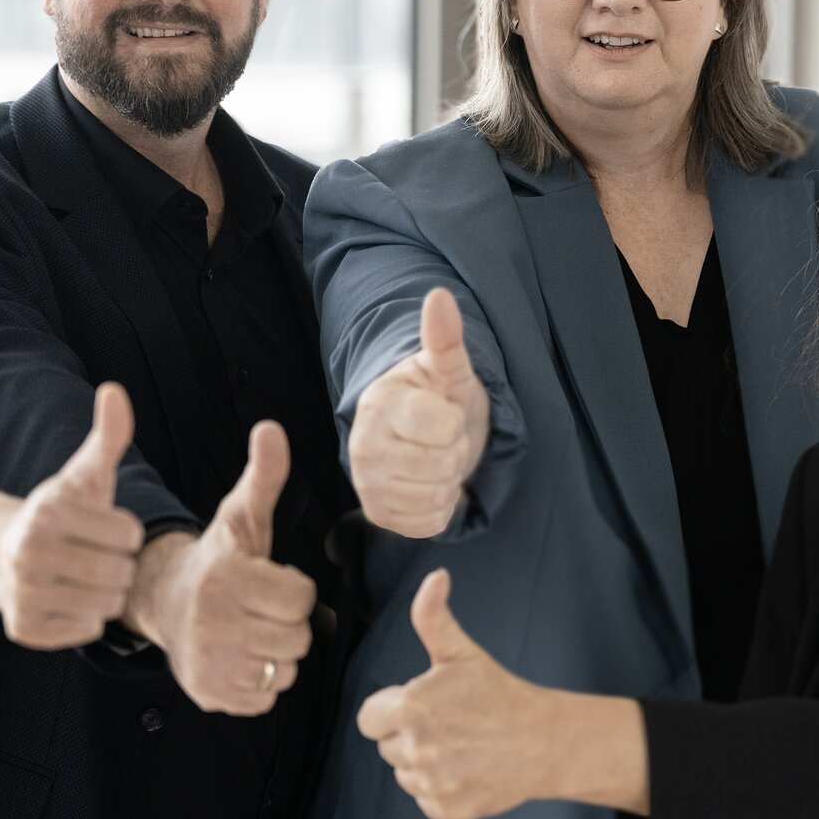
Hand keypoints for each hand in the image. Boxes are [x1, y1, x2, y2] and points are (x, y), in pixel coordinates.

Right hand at [0, 382, 145, 649]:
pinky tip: (67, 598)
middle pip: (120, 573)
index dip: (125, 532)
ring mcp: (23, 595)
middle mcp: (28, 554)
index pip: (129, 534)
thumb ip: (108, 436)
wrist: (4, 554)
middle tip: (96, 556)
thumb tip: (115, 391)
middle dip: (118, 565)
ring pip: (107, 604)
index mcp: (48, 513)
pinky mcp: (25, 629)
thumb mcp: (84, 475)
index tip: (103, 528)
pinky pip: (88, 630)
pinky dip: (86, 618)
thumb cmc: (61, 514)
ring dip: (106, 593)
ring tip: (84, 577)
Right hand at [131, 421, 318, 715]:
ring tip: (253, 631)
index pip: (300, 598)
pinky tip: (243, 655)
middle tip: (264, 609)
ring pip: (285, 670)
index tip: (272, 581)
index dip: (295, 589)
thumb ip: (263, 476)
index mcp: (225, 577)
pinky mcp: (209, 693)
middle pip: (297, 638)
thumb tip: (271, 429)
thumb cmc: (218, 558)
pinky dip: (263, 682)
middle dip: (289, 623)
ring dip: (278, 654)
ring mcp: (209, 662)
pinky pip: (266, 698)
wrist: (165, 601)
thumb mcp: (240, 516)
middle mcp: (213, 622)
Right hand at [348, 288, 491, 537]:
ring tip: (435, 458)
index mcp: (379, 403)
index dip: (455, 422)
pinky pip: (430, 524)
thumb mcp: (449, 368)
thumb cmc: (439, 397)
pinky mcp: (379, 515)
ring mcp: (367, 484)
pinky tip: (428, 483)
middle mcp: (363, 446)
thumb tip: (440, 295)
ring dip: (448, 480)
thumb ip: (444, 337)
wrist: (425, 435)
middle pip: (442, 464)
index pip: (443, 426)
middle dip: (454, 451)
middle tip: (442, 438)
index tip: (444, 412)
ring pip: (437, 496)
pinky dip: (440, 508)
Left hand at [356, 569, 560, 818]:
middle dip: (409, 735)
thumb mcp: (461, 652)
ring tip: (461, 746)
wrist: (545, 741)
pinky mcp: (448, 812)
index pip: (368, 719)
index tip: (423, 705)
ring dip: (425, 763)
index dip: (392, 709)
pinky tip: (468, 770)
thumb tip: (434, 577)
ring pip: (406, 775)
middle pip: (387, 746)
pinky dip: (443, 790)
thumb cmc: (499, 693)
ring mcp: (431, 785)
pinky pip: (426, 800)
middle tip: (449, 723)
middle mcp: (414, 751)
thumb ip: (433, 616)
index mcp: (408, 709)